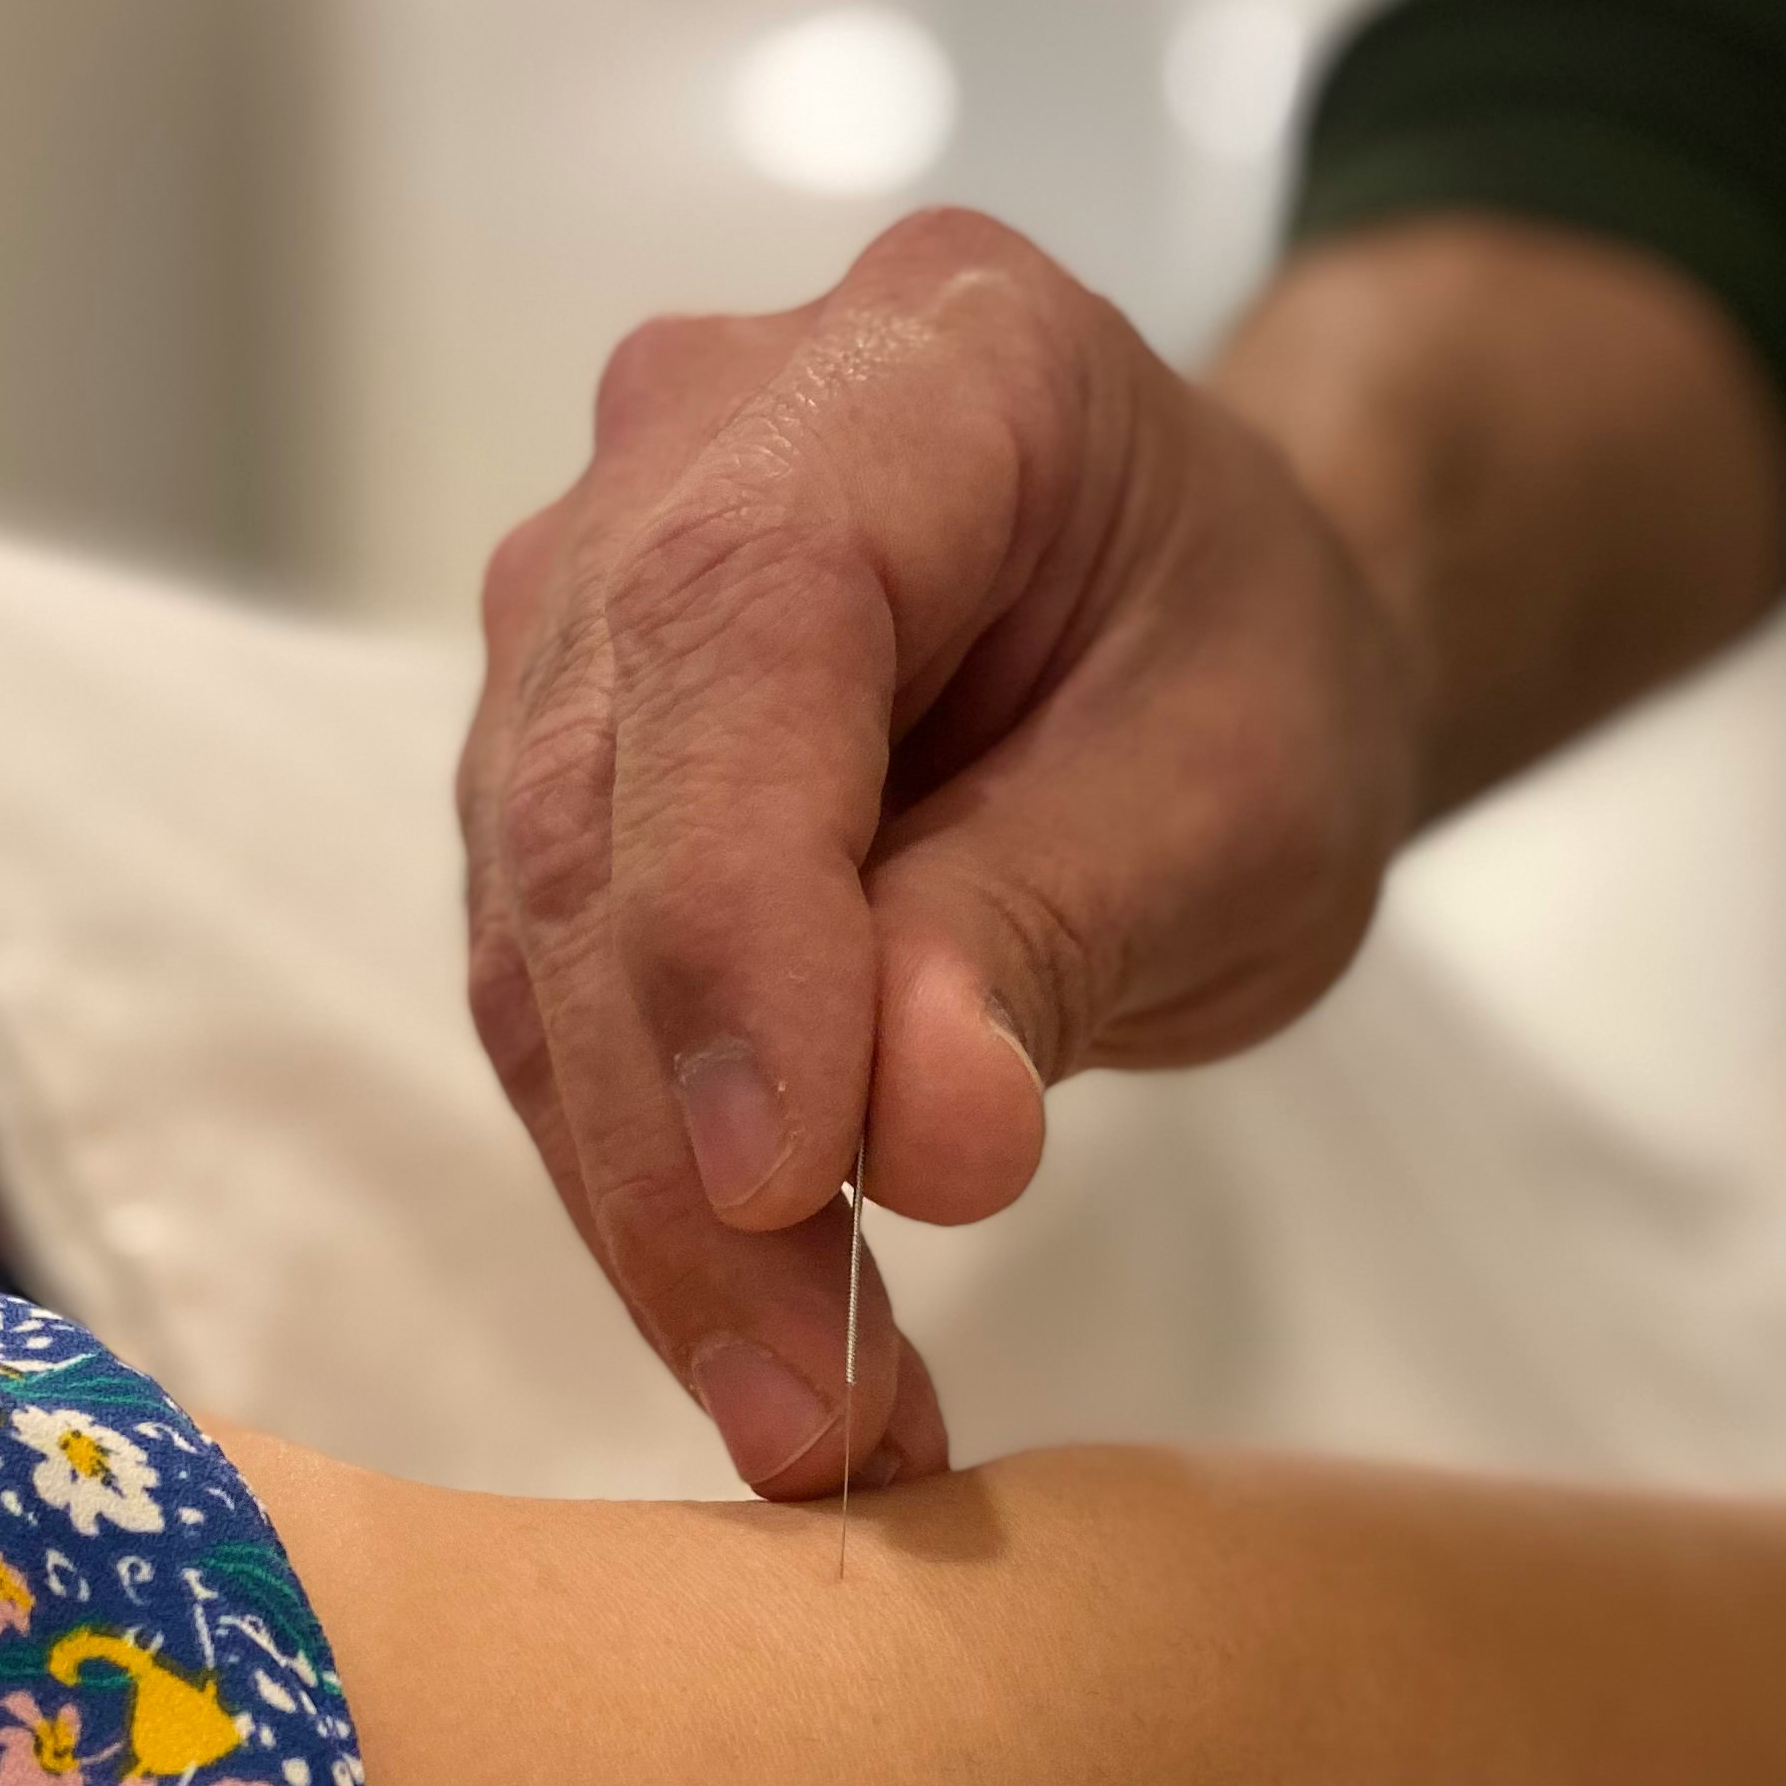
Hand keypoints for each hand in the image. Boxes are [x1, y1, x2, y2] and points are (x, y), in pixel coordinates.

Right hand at [460, 209, 1418, 1494]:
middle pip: (599, 813)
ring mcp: (587, 605)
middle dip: (681, 1146)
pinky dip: (641, 1177)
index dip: (735, 932)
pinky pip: (547, 990)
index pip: (739, 642)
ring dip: (647, 1205)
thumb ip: (1054, 930)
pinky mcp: (552, 766)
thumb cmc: (1248, 669)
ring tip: (798, 1419)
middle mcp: (690, 446)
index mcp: (916, 366)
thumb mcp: (1242, 797)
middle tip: (803, 1406)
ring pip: (537, 933)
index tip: (795, 1192)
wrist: (1198, 631)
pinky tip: (750, 1332)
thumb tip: (906, 1144)